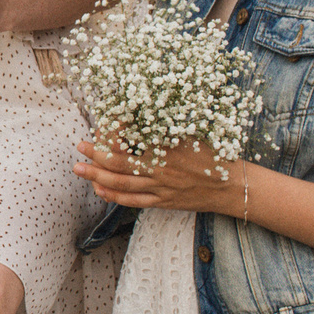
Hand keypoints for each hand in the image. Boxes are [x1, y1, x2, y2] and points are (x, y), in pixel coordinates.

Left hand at [73, 136, 238, 214]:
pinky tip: (100, 190)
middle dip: (97, 154)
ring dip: (97, 176)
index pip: (134, 140)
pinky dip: (115, 196)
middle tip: (80, 145)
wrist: (234, 188)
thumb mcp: (194, 134)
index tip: (105, 124)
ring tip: (79, 168)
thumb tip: (145, 111)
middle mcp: (162, 171)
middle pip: (120, 164)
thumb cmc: (216, 156)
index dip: (115, 133)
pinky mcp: (164, 203)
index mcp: (169, 150)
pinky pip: (135, 201)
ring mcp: (162, 189)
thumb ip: (169, 126)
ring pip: (123, 185)